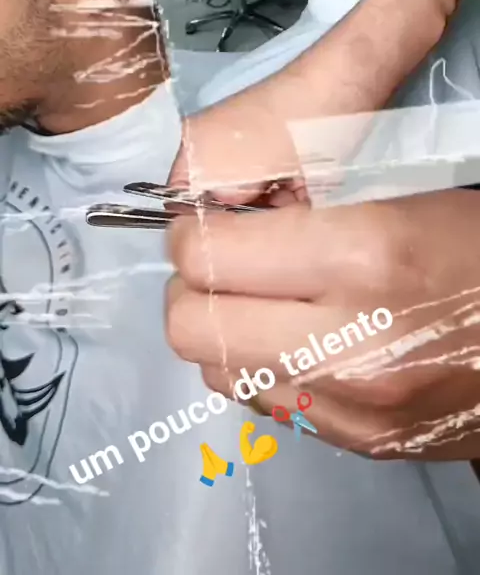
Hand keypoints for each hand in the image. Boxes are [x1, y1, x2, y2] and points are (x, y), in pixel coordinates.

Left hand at [166, 193, 479, 458]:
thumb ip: (307, 210)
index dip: (195, 229)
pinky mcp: (360, 442)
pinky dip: (261, 366)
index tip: (209, 219)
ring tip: (265, 296)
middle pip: (192, 324)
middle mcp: (348, 344)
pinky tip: (301, 336)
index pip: (209, 254)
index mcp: (365, 258)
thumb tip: (226, 222)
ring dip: (223, 326)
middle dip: (196, 283)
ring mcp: (352, 408)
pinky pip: (264, 402)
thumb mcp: (404, 195)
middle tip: (229, 257)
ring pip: (216, 369)